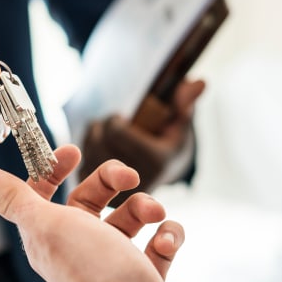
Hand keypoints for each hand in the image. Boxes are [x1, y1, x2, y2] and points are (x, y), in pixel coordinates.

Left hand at [0, 145, 198, 281]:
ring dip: (144, 207)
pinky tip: (166, 240)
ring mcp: (113, 264)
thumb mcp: (45, 225)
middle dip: (111, 181)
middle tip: (130, 177)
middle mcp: (78, 250)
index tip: (73, 152)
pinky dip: (167, 236)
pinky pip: (158, 244)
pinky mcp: (144, 276)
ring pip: (128, 219)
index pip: (43, 195)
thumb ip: (13, 198)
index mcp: (49, 237)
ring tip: (154, 215)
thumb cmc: (94, 271)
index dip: (53, 170)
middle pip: (90, 201)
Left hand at [80, 79, 204, 204]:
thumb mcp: (180, 123)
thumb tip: (199, 82)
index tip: (122, 117)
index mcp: (156, 161)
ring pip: (87, 152)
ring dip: (93, 138)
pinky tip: (99, 151)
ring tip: (106, 136)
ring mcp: (116, 192)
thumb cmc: (169, 142)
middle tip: (113, 125)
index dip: (114, 120)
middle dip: (102, 127)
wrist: (160, 176)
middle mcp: (135, 181)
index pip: (116, 131)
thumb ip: (185, 102)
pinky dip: (86, 153)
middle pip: (99, 140)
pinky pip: (81, 166)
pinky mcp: (101, 198)